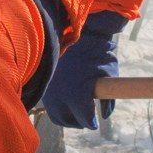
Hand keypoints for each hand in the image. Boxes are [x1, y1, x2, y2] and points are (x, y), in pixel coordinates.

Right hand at [42, 11, 128, 128]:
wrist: (78, 29)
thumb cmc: (97, 51)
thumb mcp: (109, 74)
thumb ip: (109, 99)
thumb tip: (106, 115)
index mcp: (77, 96)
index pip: (84, 119)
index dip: (91, 123)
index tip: (95, 123)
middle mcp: (60, 96)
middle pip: (66, 120)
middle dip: (77, 122)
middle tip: (85, 120)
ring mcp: (49, 88)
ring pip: (54, 112)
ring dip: (65, 115)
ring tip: (74, 112)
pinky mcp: (43, 80)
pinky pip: (48, 99)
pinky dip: (56, 103)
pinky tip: (65, 98)